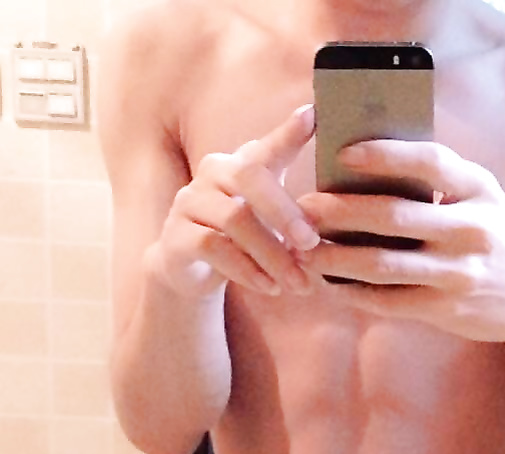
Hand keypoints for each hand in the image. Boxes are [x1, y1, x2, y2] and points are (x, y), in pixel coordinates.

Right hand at [145, 105, 319, 298]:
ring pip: (235, 219)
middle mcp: (213, 173)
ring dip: (272, 255)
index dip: (289, 132)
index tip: (314, 115)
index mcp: (240, 163)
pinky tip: (269, 287)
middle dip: (286, 213)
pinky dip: (246, 270)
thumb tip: (327, 169)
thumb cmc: (241, 236)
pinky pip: (213, 248)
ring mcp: (189, 202)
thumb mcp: (269, 216)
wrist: (191, 269)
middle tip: (312, 244)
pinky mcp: (176, 236)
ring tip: (298, 283)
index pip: (267, 146)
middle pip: (250, 178)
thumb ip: (293, 203)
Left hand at [297, 140, 504, 342]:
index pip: (430, 162)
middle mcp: (471, 229)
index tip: (343, 153)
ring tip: (306, 252)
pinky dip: (355, 293)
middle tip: (304, 208)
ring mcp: (459, 272)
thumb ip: (442, 184)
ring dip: (337, 258)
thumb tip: (371, 170)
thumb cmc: (497, 239)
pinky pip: (389, 300)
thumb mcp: (483, 200)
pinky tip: (332, 286)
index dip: (385, 155)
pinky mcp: (446, 308)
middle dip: (341, 211)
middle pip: (393, 215)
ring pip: (383, 264)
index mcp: (480, 190)